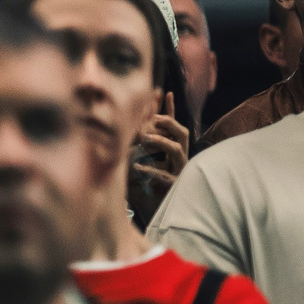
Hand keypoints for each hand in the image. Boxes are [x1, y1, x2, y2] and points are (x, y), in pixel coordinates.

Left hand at [129, 94, 189, 214]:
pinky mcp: (174, 187)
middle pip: (182, 133)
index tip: (159, 91)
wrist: (150, 211)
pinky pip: (165, 176)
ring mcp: (178, 172)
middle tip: (152, 119)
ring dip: (162, 142)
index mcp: (171, 148)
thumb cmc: (142, 183)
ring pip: (179, 150)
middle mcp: (178, 157)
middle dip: (169, 123)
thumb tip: (121, 122)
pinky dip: (151, 170)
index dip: (168, 107)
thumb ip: (133, 142)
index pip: (172, 124)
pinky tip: (136, 167)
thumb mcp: (135, 159)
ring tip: (145, 138)